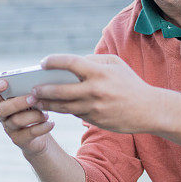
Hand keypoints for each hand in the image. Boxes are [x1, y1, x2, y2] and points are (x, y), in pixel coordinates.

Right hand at [0, 79, 54, 156]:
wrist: (40, 136)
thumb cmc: (35, 110)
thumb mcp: (31, 99)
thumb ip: (29, 90)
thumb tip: (39, 84)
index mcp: (2, 101)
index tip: (5, 83)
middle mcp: (2, 115)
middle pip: (1, 109)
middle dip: (18, 102)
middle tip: (34, 98)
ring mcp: (9, 128)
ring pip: (17, 121)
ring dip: (34, 115)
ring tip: (46, 114)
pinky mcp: (19, 140)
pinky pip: (29, 133)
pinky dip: (42, 127)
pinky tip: (51, 123)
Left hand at [33, 54, 156, 133]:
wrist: (149, 110)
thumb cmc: (130, 83)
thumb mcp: (115, 65)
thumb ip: (92, 61)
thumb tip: (69, 63)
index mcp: (99, 72)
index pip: (70, 63)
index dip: (54, 61)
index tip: (43, 63)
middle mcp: (95, 90)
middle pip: (60, 90)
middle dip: (42, 89)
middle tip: (31, 89)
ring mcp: (94, 107)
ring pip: (63, 106)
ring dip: (47, 104)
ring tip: (35, 101)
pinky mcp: (95, 120)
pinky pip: (74, 114)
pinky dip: (62, 110)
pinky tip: (53, 107)